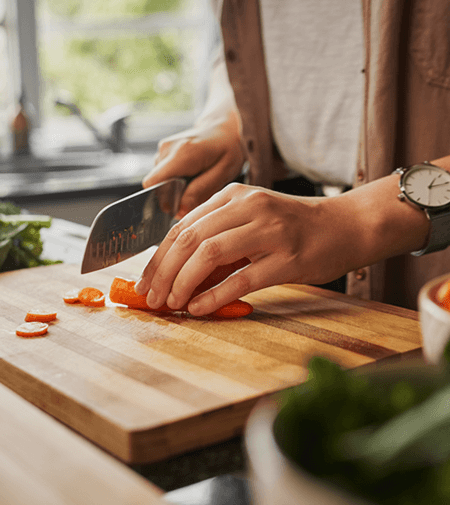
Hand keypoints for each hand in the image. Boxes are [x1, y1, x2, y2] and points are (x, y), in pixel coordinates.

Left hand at [134, 183, 358, 315]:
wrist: (345, 226)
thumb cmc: (295, 228)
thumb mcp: (252, 222)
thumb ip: (218, 240)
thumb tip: (178, 275)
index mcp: (234, 196)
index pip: (182, 226)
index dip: (159, 257)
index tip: (145, 281)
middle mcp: (248, 207)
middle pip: (189, 239)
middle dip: (163, 272)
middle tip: (152, 297)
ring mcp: (269, 231)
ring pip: (209, 254)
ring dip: (183, 282)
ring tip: (172, 304)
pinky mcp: (287, 258)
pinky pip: (242, 279)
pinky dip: (215, 295)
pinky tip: (199, 307)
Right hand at [142, 110, 244, 218]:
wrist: (223, 129)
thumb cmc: (227, 149)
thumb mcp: (223, 172)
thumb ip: (201, 191)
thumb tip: (181, 209)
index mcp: (182, 153)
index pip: (154, 183)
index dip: (164, 201)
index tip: (180, 208)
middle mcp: (167, 149)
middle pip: (156, 185)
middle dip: (173, 198)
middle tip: (195, 197)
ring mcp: (163, 149)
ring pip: (160, 182)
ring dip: (175, 190)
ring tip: (196, 182)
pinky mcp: (163, 153)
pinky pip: (163, 176)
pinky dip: (175, 182)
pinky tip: (191, 177)